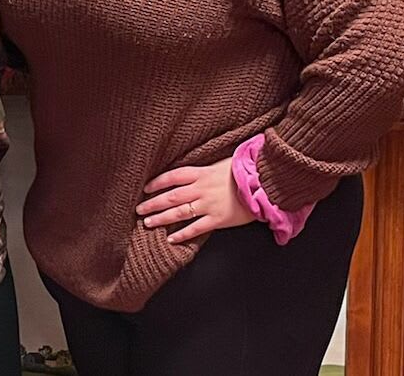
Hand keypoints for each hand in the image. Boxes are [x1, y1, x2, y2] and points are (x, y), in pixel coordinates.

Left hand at [136, 157, 255, 244]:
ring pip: (179, 212)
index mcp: (202, 173)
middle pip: (171, 196)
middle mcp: (202, 189)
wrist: (265, 182)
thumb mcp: (222, 163)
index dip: (158, 183)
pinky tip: (171, 239)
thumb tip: (193, 173)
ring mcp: (209, 205)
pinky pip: (196, 228)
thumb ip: (205, 170)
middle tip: (138, 209)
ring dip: (162, 218)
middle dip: (153, 203)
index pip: (173, 176)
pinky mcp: (218, 219)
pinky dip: (183, 234)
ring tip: (148, 223)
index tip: (146, 188)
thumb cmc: (245, 171)